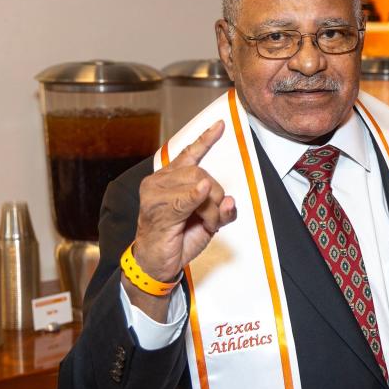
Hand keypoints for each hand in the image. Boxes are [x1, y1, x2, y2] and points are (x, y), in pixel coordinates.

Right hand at [132, 121, 236, 281]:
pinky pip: (184, 199)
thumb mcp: (207, 222)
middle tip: (212, 219)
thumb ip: (222, 210)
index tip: (221, 125)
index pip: (189, 154)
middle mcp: (160, 181)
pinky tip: (202, 192)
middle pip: (203, 174)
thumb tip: (232, 201)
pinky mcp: (159, 211)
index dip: (206, 139)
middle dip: (216, 198)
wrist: (157, 263)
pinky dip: (195, 197)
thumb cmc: (178, 239)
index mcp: (169, 178)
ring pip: (200, 187)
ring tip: (204, 224)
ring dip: (211, 210)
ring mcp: (156, 195)